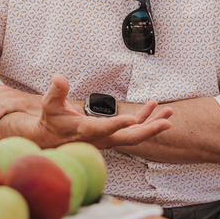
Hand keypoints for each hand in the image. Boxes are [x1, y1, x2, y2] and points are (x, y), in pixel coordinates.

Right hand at [32, 74, 173, 148]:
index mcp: (86, 130)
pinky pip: (132, 130)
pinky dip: (145, 119)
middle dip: (149, 130)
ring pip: (135, 135)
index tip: (132, 120)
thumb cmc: (51, 121)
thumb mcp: (50, 105)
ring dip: (153, 124)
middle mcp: (101, 138)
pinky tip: (154, 107)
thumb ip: (56, 91)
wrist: (50, 141)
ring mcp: (108, 139)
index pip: (104, 129)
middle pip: (129, 138)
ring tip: (169, 112)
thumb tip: (59, 77)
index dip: (118, 125)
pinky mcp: (112, 135)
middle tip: (167, 123)